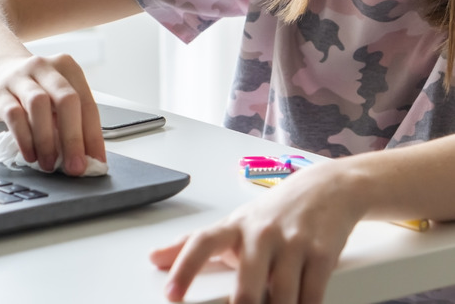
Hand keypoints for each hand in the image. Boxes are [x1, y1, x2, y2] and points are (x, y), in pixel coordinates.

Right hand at [0, 53, 105, 175]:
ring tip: (49, 164)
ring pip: (38, 104)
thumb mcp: (56, 99)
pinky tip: (30, 155)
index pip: (87, 103)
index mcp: (67, 68)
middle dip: (73, 138)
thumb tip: (84, 158)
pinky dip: (24, 139)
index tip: (96, 162)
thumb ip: (71, 122)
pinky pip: (13, 114)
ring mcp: (20, 77)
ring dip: (46, 140)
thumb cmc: (35, 90)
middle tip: (75, 167)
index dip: (93, 135)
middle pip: (66, 100)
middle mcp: (45, 68)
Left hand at [150, 161, 364, 302]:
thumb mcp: (233, 224)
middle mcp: (262, 234)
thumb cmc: (274, 213)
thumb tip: (153, 258)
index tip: (171, 295)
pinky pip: (311, 297)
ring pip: (281, 298)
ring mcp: (294, 245)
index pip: (202, 244)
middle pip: (247, 285)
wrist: (328, 189)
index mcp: (235, 228)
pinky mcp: (323, 255)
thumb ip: (193, 244)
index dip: (184, 269)